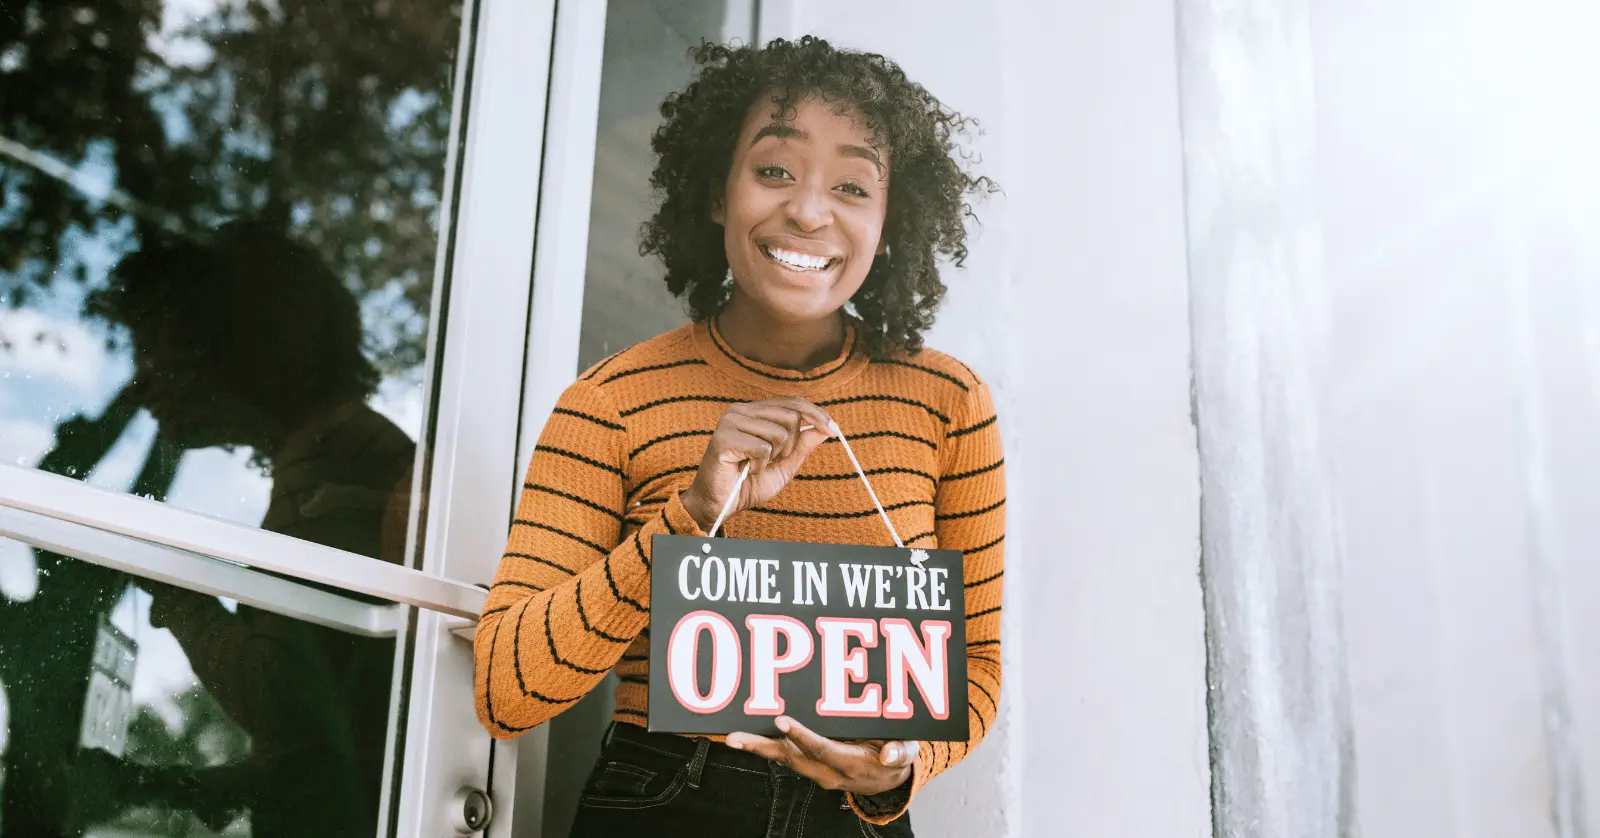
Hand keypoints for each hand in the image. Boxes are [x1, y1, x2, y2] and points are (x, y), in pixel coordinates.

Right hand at [680, 398, 835, 530]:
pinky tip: (745, 470)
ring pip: (779, 433)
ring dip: (773, 457)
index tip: (833, 430)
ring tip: (754, 466)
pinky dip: (759, 465)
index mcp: (754, 411)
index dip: (816, 414)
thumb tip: (825, 428)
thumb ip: (802, 445)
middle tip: (772, 461)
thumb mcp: (784, 464)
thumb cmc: (747, 485)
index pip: (792, 402)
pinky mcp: (723, 438)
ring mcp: (730, 421)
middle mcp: (741, 410)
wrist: (719, 505)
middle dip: (790, 446)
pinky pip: (762, 448)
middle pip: (791, 416)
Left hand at [725, 716, 917, 795]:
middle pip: (790, 758)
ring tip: (732, 737)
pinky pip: (785, 754)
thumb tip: (891, 754)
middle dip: (762, 747)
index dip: (802, 736)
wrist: (889, 778)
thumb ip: (901, 752)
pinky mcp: (810, 764)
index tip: (783, 720)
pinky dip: (766, 745)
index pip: (821, 750)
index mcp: (851, 766)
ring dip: (757, 747)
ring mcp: (816, 770)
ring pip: (783, 757)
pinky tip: (748, 735)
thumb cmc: (895, 757)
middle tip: (735, 738)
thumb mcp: (905, 753)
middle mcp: (827, 773)